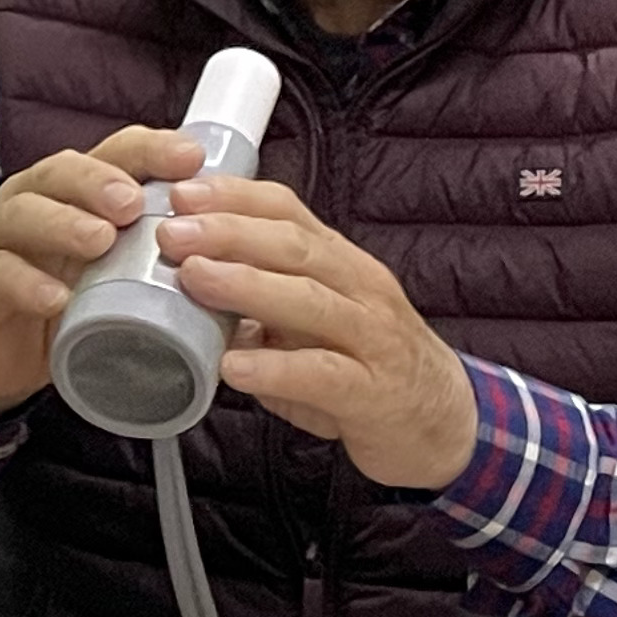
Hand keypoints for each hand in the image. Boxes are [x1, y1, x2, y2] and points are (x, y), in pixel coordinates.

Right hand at [0, 128, 210, 419]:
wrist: (0, 356)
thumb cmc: (70, 303)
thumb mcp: (119, 273)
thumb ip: (160, 254)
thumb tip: (236, 252)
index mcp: (77, 192)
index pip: (115, 154)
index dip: (151, 150)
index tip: (192, 158)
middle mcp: (35, 201)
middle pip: (62, 171)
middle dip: (101, 181)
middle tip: (134, 203)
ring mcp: (0, 239)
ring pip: (24, 213)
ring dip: (64, 223)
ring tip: (100, 241)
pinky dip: (26, 283)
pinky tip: (56, 298)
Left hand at [155, 177, 479, 488]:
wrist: (444, 421)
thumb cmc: (368, 365)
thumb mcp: (314, 321)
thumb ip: (260, 301)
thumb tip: (190, 283)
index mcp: (340, 263)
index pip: (288, 212)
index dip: (235, 198)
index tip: (181, 194)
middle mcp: (360, 289)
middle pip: (294, 246)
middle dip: (229, 233)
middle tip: (172, 232)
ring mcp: (372, 338)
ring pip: (310, 300)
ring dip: (247, 285)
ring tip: (194, 277)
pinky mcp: (373, 392)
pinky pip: (322, 374)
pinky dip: (275, 368)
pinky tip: (233, 367)